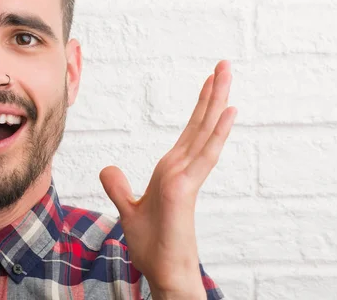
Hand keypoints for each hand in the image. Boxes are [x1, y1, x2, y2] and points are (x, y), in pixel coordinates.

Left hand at [100, 60, 236, 298]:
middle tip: (224, 64)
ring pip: (205, 132)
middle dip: (212, 93)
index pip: (189, 131)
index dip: (200, 107)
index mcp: (171, 170)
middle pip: (200, 124)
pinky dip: (216, 134)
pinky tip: (228, 112)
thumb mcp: (128, 210)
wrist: (162, 272)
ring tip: (227, 73)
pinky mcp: (184, 189)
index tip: (209, 82)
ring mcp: (186, 177)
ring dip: (217, 102)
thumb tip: (108, 167)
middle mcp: (182, 168)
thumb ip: (119, 188)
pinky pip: (203, 156)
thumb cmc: (153, 246)